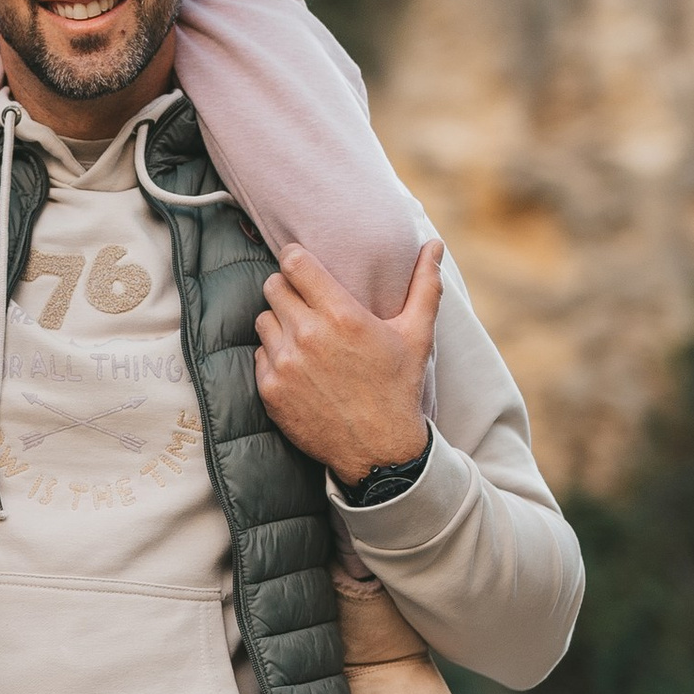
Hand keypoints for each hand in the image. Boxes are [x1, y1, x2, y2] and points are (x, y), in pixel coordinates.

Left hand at [253, 243, 441, 484]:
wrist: (378, 450)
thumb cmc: (399, 388)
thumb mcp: (417, 335)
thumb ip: (424, 285)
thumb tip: (434, 244)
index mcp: (342, 316)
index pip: (294, 263)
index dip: (295, 258)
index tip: (301, 263)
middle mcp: (308, 335)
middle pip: (273, 286)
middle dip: (288, 289)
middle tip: (304, 301)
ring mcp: (285, 364)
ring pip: (263, 319)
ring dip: (279, 322)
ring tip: (304, 336)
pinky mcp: (270, 389)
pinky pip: (259, 354)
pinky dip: (273, 355)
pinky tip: (298, 366)